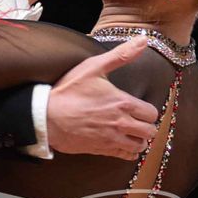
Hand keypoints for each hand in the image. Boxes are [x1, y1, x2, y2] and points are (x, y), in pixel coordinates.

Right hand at [45, 38, 160, 158]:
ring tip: (132, 133)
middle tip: (138, 121)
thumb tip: (143, 40)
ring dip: (139, 140)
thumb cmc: (68, 91)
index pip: (151, 113)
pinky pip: (126, 156)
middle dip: (147, 126)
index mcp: (122, 103)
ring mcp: (111, 139)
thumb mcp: (93, 67)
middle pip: (150, 132)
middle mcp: (121, 123)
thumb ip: (121, 55)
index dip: (148, 111)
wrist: (46, 116)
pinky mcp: (101, 150)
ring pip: (140, 146)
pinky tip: (123, 143)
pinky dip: (129, 152)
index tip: (140, 108)